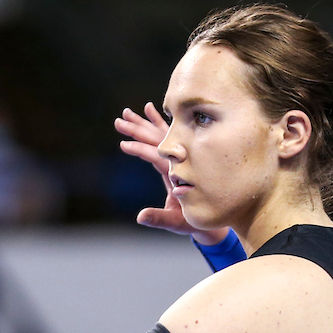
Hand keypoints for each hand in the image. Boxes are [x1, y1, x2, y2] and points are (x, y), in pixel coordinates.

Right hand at [114, 103, 229, 246]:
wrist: (212, 215)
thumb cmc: (193, 221)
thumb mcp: (176, 222)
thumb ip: (158, 218)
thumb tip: (141, 217)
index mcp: (179, 173)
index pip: (157, 156)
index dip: (141, 150)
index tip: (124, 144)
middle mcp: (181, 160)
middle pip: (158, 139)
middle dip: (138, 130)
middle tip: (120, 121)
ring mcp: (182, 156)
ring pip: (161, 135)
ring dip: (144, 123)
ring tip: (128, 113)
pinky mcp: (180, 156)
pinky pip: (168, 136)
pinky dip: (158, 123)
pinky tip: (149, 111)